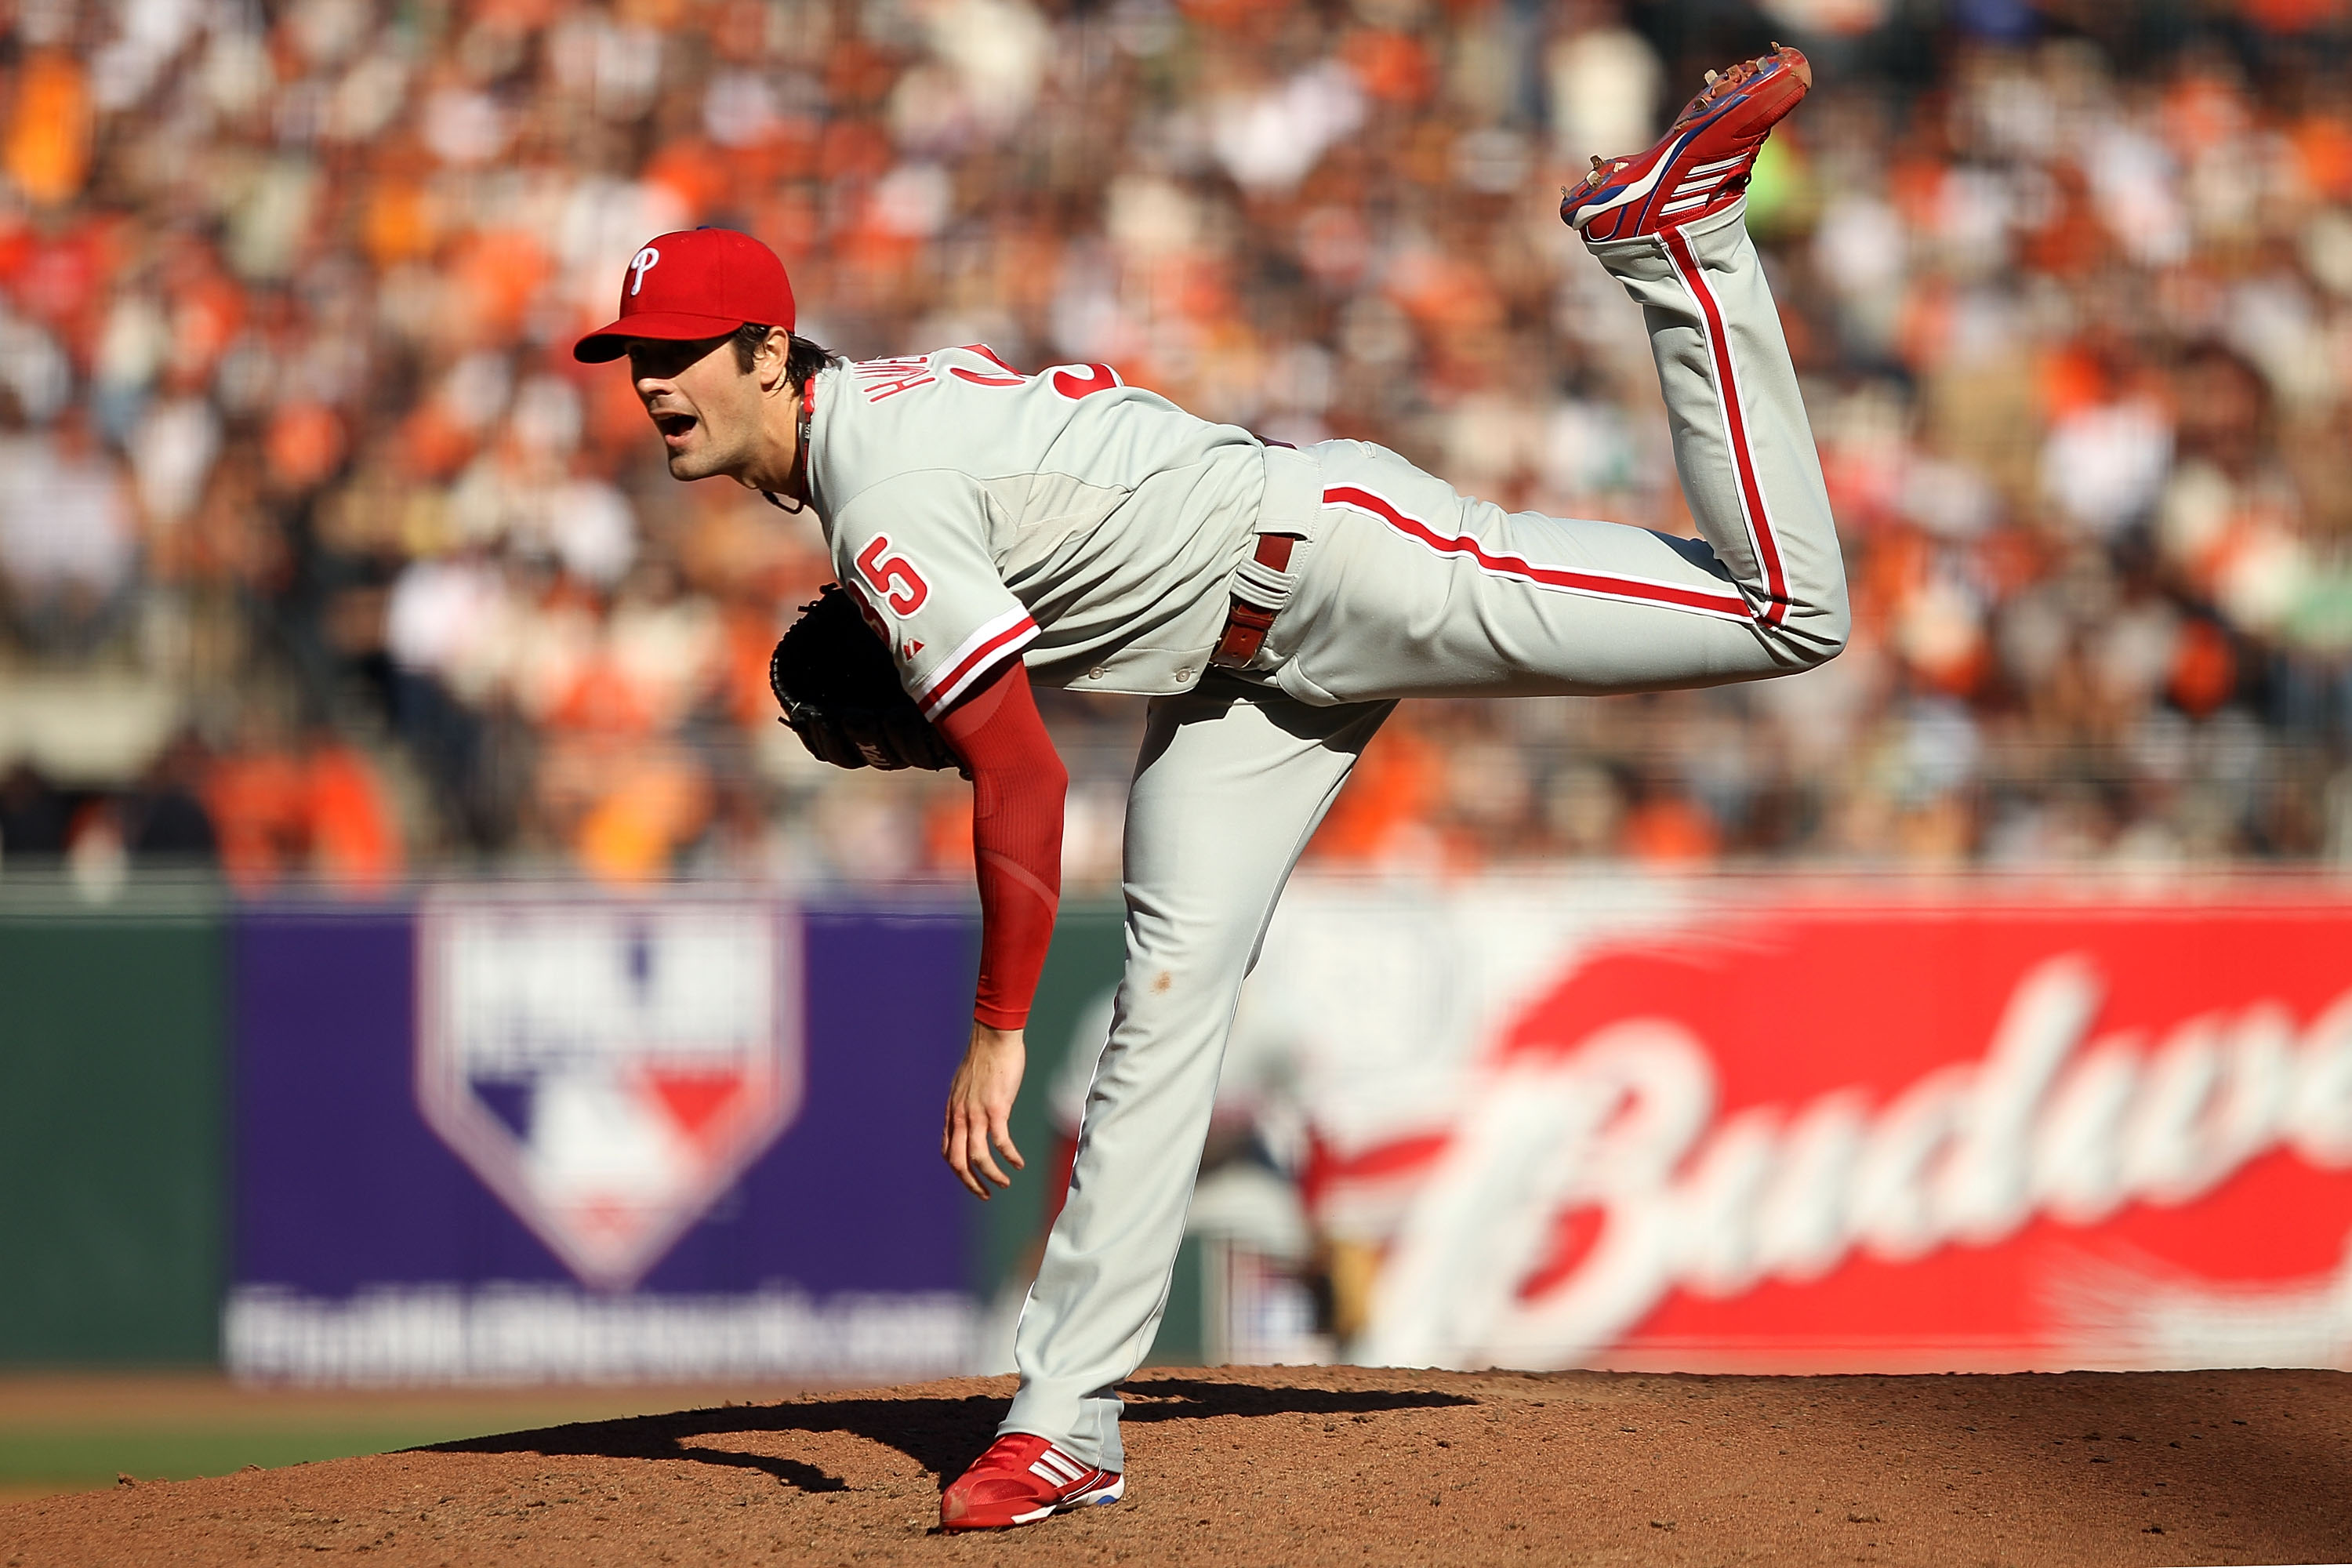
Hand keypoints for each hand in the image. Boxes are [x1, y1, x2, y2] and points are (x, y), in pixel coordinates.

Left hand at [942, 1022, 1026, 1198]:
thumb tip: (970, 1114)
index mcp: (952, 1112)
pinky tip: (1018, 1163)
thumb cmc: (983, 1058)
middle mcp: (960, 1116)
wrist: (993, 1038)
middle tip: (985, 1194)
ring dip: (992, 1176)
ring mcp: (977, 1114)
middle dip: (971, 1184)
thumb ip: (964, 1104)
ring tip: (1005, 1183)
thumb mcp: (964, 1085)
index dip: (958, 1170)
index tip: (972, 1178)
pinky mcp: (996, 1108)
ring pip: (978, 1157)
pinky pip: (1001, 1142)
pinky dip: (1009, 1157)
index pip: (948, 1150)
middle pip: (958, 1162)